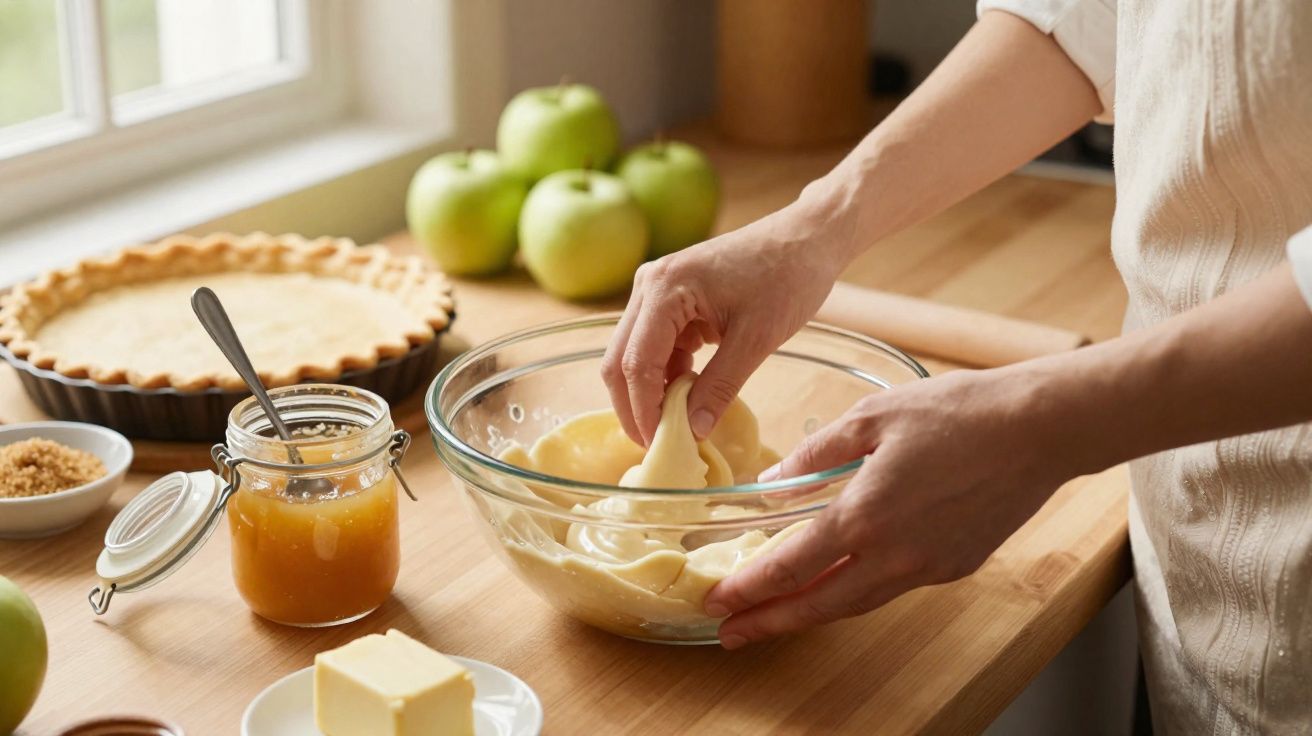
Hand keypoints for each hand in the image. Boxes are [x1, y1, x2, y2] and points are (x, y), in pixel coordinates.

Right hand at [601, 200, 850, 445]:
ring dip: (651, 391)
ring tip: (675, 426)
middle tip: (657, 445)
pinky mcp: (671, 299)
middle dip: (635, 406)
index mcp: (664, 288)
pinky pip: (656, 345)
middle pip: (621, 359)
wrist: (807, 238)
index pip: (636, 362)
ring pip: (635, 354)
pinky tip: (688, 397)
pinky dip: (667, 375)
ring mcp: (657, 290)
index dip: (642, 410)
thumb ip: (720, 386)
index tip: (657, 446)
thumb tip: (692, 430)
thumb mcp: (756, 339)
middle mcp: (649, 285)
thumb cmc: (788, 278)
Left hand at [704, 366, 1086, 648]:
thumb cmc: (958, 412)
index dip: (748, 589)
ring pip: (855, 603)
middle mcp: (893, 554)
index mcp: (864, 515)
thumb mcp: (871, 416)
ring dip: (809, 614)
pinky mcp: (954, 565)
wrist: (1038, 430)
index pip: (789, 566)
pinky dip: (855, 593)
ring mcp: (927, 567)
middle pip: (817, 604)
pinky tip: (839, 583)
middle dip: (768, 623)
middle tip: (729, 634)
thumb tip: (772, 484)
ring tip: (775, 618)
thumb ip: (815, 455)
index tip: (718, 602)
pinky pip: (891, 588)